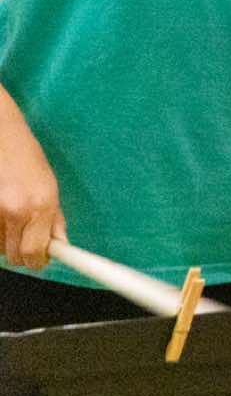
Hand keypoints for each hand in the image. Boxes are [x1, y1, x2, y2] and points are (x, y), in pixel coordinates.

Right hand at [0, 123, 63, 269]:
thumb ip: (54, 217)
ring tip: (9, 214)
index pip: (37, 252)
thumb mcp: (49, 185)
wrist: (1, 134)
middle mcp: (18, 211)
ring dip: (5, 240)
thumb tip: (60, 244)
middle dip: (21, 251)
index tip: (40, 261)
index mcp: (41, 205)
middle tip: (24, 235)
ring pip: (0, 248)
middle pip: (16, 256)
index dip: (38, 261)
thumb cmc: (26, 158)